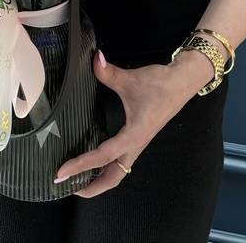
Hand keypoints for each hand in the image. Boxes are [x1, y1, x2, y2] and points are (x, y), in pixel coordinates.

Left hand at [54, 48, 211, 197]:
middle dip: (90, 187)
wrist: (182, 82)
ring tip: (77, 180)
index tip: (62, 171)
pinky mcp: (138, 138)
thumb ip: (109, 72)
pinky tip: (95, 161)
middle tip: (67, 186)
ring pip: (117, 172)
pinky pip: (121, 161)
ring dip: (98, 180)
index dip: (81, 164)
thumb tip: (94, 59)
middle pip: (112, 178)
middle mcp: (135, 145)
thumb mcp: (132, 79)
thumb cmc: (160, 84)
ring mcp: (137, 143)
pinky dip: (106, 167)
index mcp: (133, 136)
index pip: (102, 156)